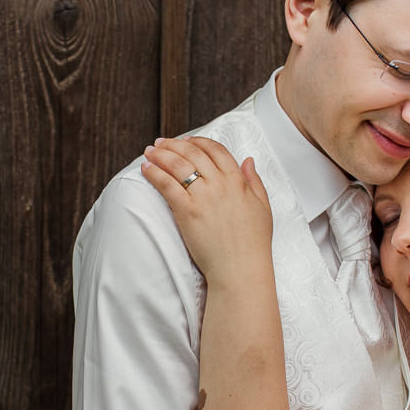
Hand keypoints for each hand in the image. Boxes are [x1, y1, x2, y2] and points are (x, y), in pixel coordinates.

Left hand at [141, 136, 272, 281]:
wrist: (241, 269)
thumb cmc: (253, 243)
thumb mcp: (263, 207)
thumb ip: (254, 181)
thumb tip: (248, 160)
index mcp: (238, 181)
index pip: (215, 150)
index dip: (198, 141)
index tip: (186, 140)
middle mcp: (220, 184)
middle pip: (193, 153)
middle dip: (173, 144)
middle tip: (160, 143)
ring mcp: (203, 197)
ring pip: (178, 164)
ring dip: (160, 154)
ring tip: (149, 152)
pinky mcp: (187, 212)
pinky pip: (167, 185)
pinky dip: (154, 173)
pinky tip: (146, 168)